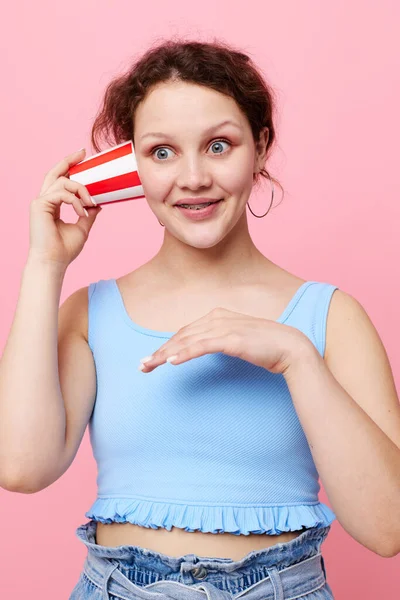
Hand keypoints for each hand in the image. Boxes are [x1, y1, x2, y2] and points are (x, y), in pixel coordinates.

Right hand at [28, 148, 101, 268]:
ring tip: (90, 203)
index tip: (83, 158)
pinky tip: (82, 212)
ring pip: (63, 181)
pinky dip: (75, 201)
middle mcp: (45, 200)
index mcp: (52, 205)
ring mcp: (40, 202)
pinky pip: (62, 193)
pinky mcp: (39, 205)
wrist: (53, 262)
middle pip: (55, 172)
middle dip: (69, 160)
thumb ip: (88, 214)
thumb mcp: (82, 228)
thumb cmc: (65, 249)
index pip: (60, 180)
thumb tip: (98, 205)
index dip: (70, 167)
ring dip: (81, 190)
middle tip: (83, 153)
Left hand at [138, 307, 312, 375]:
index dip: (166, 345)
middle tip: (141, 366)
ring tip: (149, 366)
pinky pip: (201, 347)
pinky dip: (184, 353)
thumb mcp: (236, 340)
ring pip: (186, 341)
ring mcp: (224, 327)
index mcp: (217, 315)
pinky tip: (171, 362)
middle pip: (180, 336)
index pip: (184, 332)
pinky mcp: (231, 339)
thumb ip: (218, 340)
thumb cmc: (264, 346)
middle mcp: (217, 318)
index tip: (151, 359)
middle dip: (159, 351)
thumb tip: (202, 348)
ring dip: (165, 354)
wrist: (289, 347)